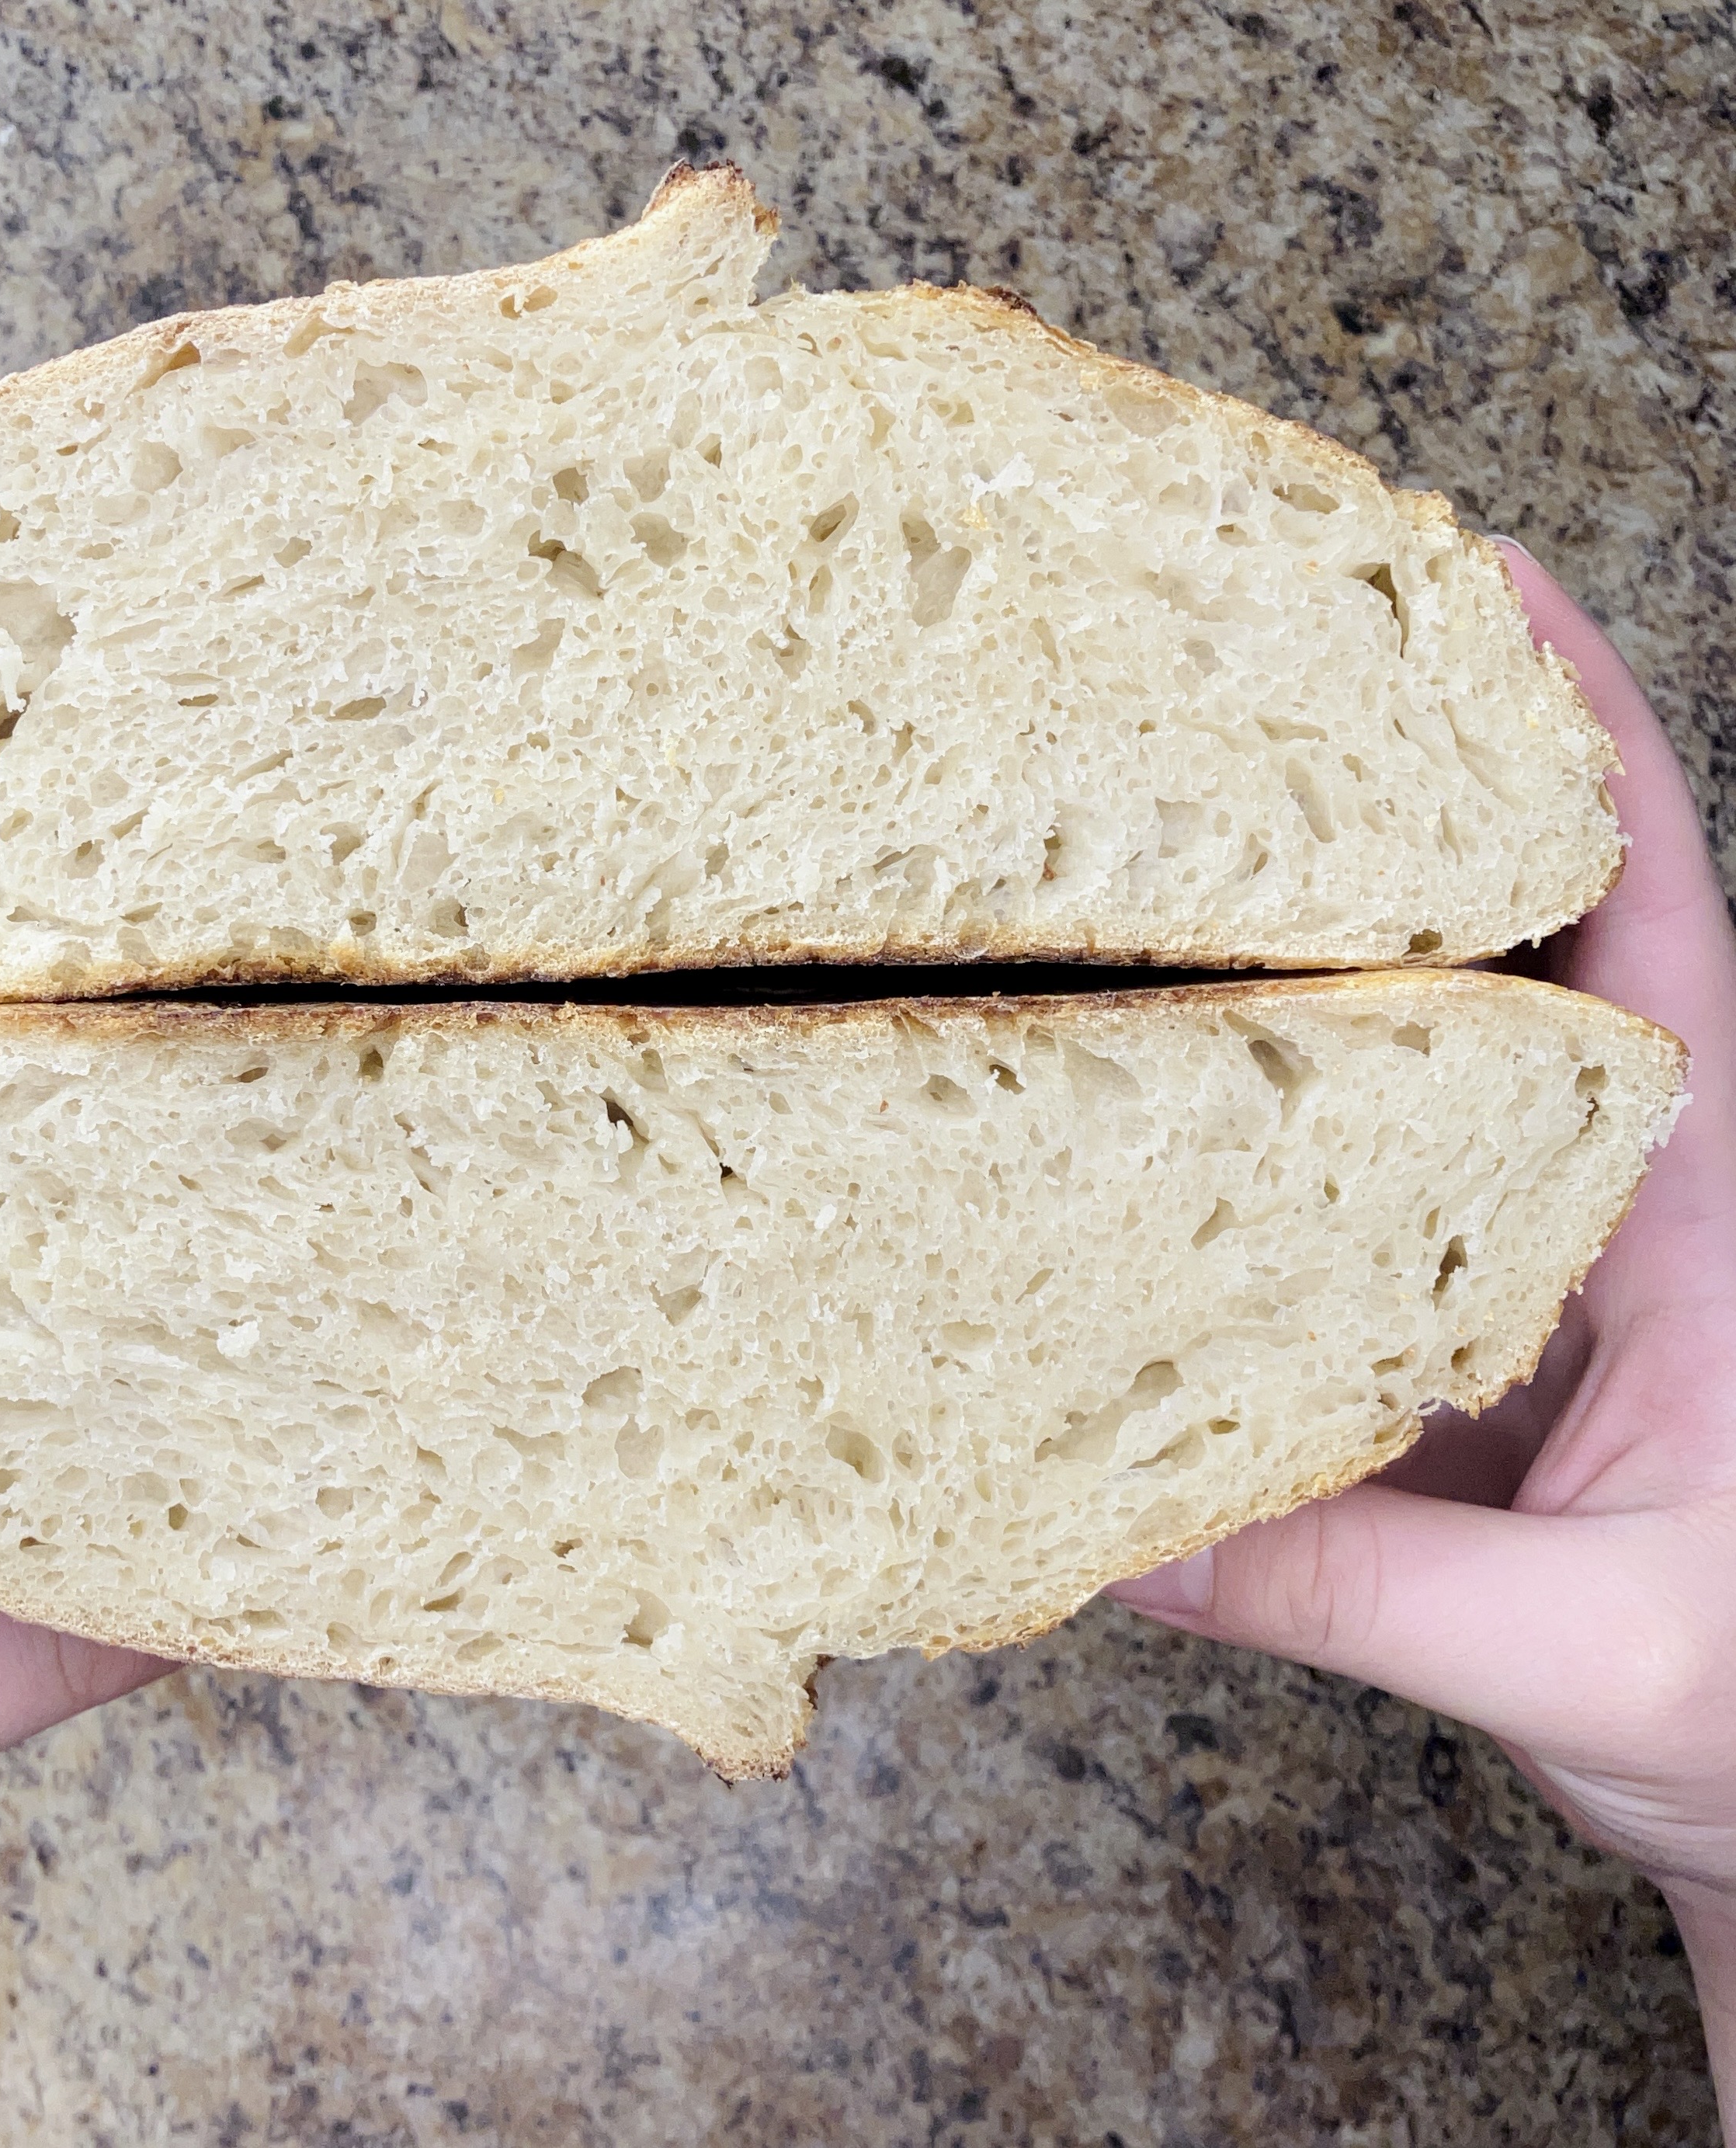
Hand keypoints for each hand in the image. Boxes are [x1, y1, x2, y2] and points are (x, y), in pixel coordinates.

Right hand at [1106, 544, 1735, 2123]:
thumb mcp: (1598, 1654)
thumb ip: (1371, 1594)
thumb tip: (1126, 1542)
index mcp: (1700, 1203)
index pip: (1649, 912)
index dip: (1577, 735)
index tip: (1480, 586)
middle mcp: (1599, 1193)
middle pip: (1501, 939)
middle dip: (1389, 800)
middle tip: (1235, 687)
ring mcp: (1511, 1258)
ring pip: (1402, 1065)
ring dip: (1296, 965)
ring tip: (1151, 870)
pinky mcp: (1438, 1338)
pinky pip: (1330, 1209)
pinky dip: (1242, 1151)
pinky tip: (1136, 1129)